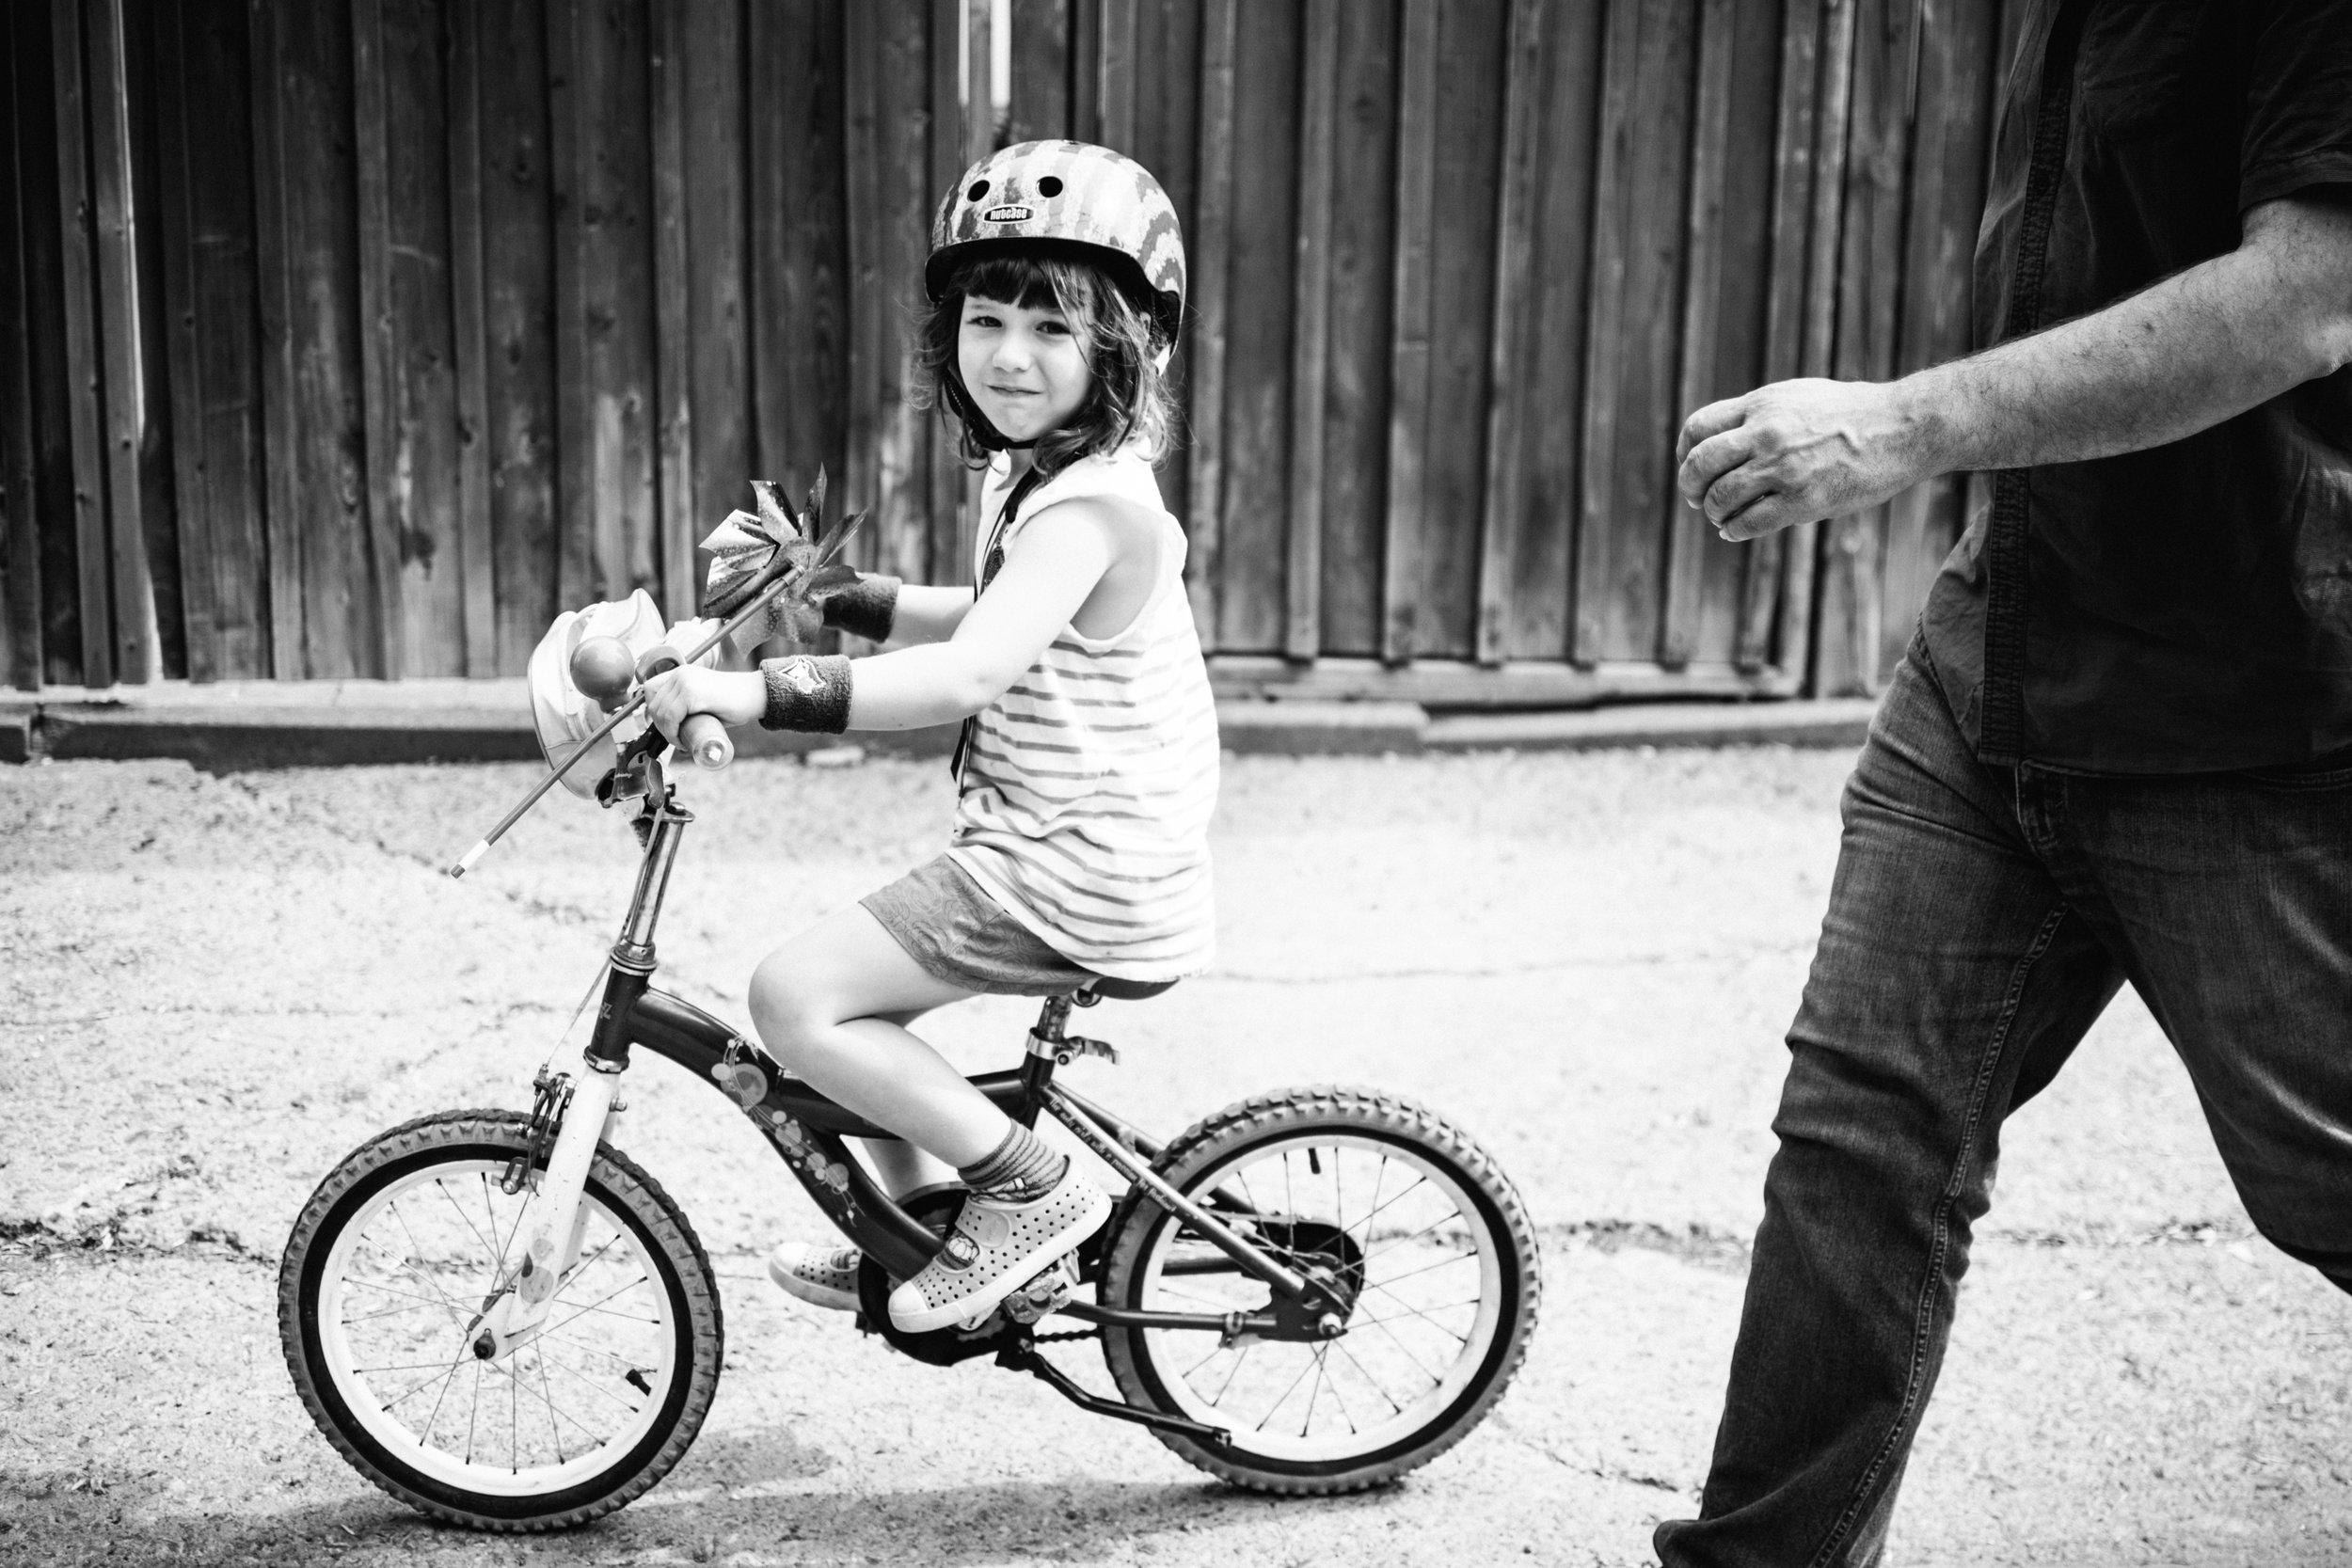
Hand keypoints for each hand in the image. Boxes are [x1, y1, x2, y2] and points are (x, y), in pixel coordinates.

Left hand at [638, 663, 762, 738]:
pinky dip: (672, 733)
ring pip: (660, 712)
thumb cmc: (734, 702)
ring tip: (680, 741)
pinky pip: (671, 716)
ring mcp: (685, 682)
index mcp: (681, 673)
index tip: (666, 726)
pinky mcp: (692, 693)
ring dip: (666, 732)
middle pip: (653, 703)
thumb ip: (688, 704)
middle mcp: (680, 674)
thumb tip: (669, 725)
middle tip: (676, 739)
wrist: (757, 695)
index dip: (653, 711)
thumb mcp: (704, 698)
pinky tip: (682, 741)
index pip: (650, 689)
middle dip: (660, 726)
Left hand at [1675, 377, 1936, 540]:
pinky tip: (1735, 531)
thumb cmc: (1851, 414)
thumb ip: (1759, 415)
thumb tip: (1722, 439)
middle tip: (1696, 499)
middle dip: (1690, 487)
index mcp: (1762, 404)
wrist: (1903, 427)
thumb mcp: (1798, 397)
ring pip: (1721, 497)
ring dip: (1714, 512)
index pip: (1698, 428)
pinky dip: (1733, 530)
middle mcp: (1766, 433)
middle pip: (1700, 464)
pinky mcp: (1803, 500)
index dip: (1685, 453)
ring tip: (1720, 517)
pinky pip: (1749, 522)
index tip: (1691, 466)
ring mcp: (1784, 467)